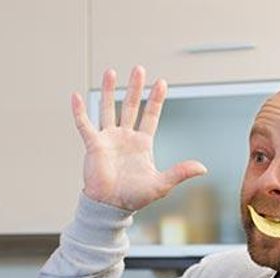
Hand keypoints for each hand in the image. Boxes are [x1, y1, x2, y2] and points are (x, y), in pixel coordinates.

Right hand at [71, 65, 206, 210]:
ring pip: (109, 109)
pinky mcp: (93, 145)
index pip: (150, 116)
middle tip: (139, 69)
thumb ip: (180, 172)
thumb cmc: (134, 198)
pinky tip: (76, 96)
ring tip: (111, 71)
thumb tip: (203, 168)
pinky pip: (84, 124)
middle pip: (131, 106)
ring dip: (110, 91)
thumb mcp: (161, 184)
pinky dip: (79, 111)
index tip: (162, 82)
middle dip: (135, 88)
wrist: (110, 206)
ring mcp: (108, 139)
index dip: (156, 100)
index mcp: (142, 144)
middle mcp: (125, 137)